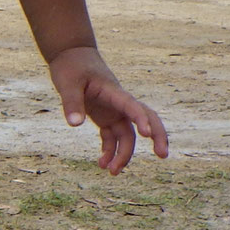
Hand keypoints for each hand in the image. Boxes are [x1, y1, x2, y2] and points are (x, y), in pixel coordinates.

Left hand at [47, 46, 167, 174]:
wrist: (70, 56)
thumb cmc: (71, 67)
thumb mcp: (67, 83)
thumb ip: (72, 103)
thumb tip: (75, 125)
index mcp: (114, 92)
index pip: (133, 107)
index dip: (142, 119)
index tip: (147, 134)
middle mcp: (119, 103)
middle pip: (146, 119)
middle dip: (157, 137)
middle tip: (162, 156)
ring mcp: (113, 110)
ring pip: (128, 135)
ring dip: (124, 154)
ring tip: (112, 173)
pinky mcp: (105, 116)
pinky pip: (113, 137)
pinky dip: (109, 151)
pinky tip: (101, 164)